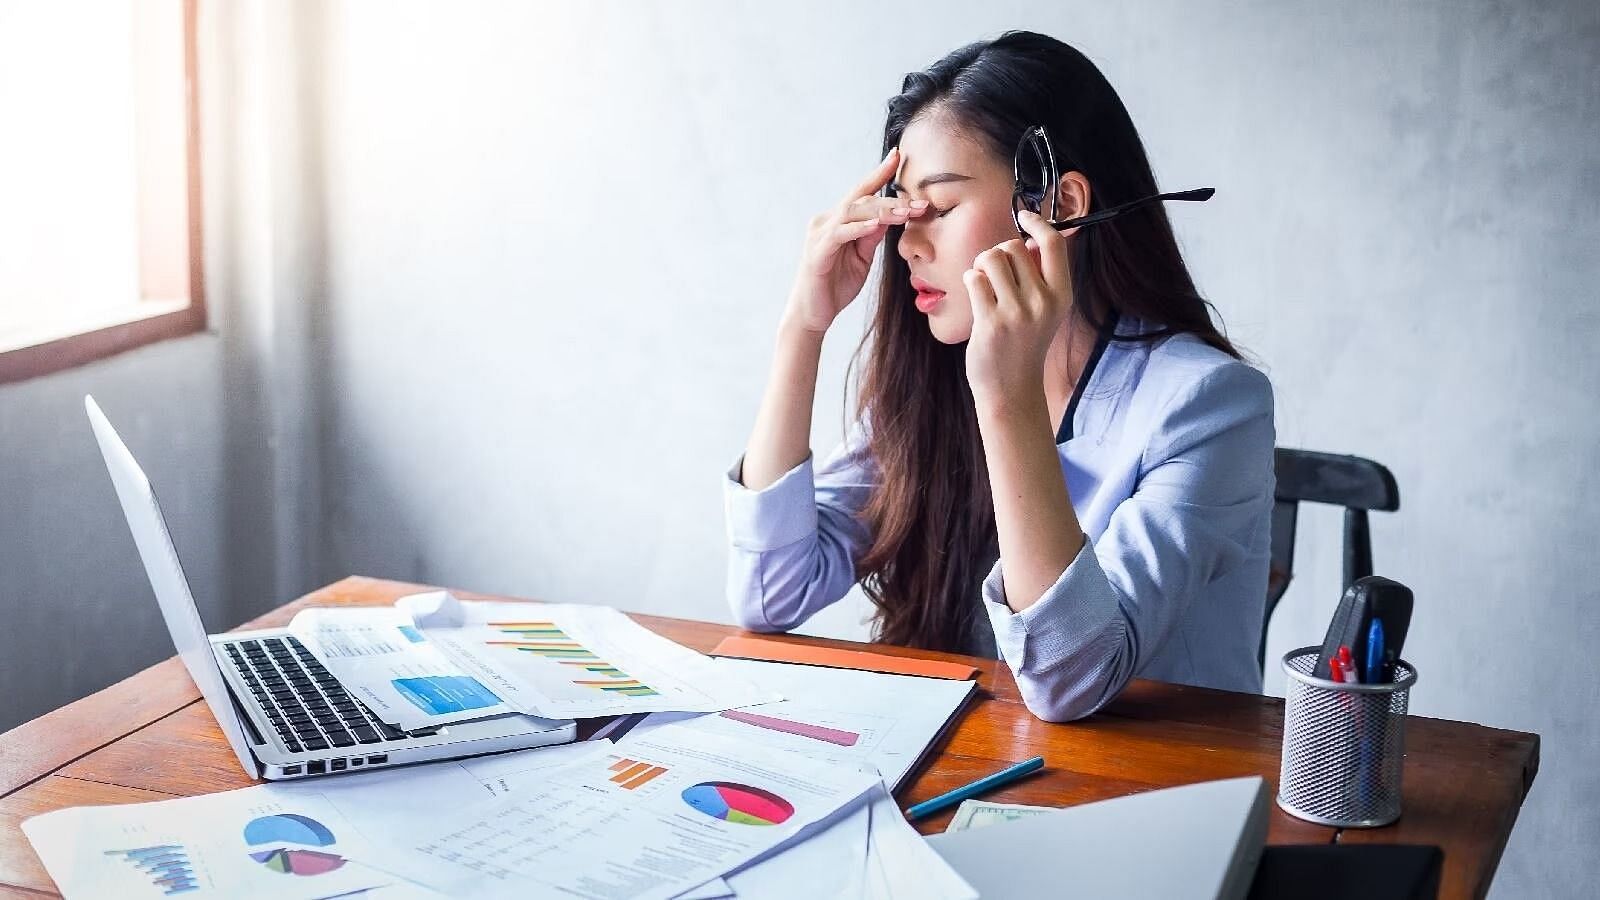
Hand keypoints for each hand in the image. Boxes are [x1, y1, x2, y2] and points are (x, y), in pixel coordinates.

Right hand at [784, 147, 929, 334]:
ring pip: (853, 212)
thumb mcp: (861, 258)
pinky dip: (859, 227)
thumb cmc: (835, 287)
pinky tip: (876, 224)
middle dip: (892, 198)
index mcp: (838, 221)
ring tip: (906, 212)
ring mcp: (819, 234)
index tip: (899, 156)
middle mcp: (826, 221)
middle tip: (920, 201)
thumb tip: (889, 216)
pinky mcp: (818, 251)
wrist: (812, 315)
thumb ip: (871, 236)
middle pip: (861, 199)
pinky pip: (840, 233)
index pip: (862, 192)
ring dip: (882, 211)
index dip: (879, 174)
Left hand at [963, 209, 1077, 408]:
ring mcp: (1017, 313)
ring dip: (981, 267)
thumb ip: (1041, 275)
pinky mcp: (990, 322)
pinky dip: (970, 282)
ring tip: (985, 287)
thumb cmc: (1024, 343)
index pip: (1053, 243)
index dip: (1037, 223)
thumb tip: (1030, 237)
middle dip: (998, 254)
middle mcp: (1043, 302)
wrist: (1012, 388)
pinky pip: (973, 278)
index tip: (1023, 217)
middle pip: (1013, 247)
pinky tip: (977, 300)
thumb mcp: (1046, 309)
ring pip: (990, 258)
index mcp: (1062, 295)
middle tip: (996, 276)